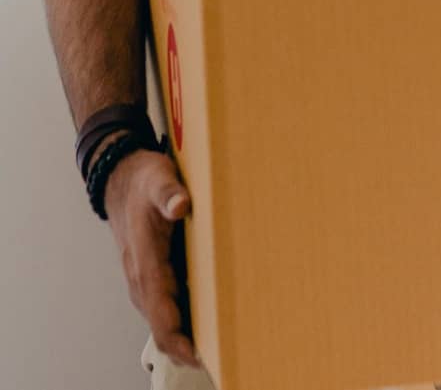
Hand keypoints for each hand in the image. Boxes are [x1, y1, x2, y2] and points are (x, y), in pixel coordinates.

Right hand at [102, 144, 201, 368]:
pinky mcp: (154, 272)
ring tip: (222, 346)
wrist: (121, 178)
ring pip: (166, 318)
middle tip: (223, 357)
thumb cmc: (143, 181)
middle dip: (188, 348)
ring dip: (188, 335)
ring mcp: (146, 278)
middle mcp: (143, 278)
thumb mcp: (158, 179)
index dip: (179, 340)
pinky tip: (211, 318)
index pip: (161, 314)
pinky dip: (185, 317)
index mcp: (145, 262)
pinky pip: (168, 304)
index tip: (200, 357)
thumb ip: (170, 193)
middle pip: (164, 326)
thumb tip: (181, 205)